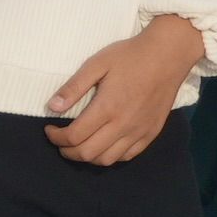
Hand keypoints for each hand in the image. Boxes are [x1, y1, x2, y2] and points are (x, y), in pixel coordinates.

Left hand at [43, 13, 203, 167]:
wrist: (167, 56)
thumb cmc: (129, 57)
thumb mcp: (96, 64)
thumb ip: (73, 87)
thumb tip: (52, 107)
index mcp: (107, 108)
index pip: (74, 136)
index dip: (56, 138)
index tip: (49, 129)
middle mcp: (123, 126)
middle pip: (88, 153)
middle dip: (68, 151)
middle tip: (59, 141)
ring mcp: (139, 132)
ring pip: (108, 160)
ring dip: (88, 157)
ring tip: (78, 145)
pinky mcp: (151, 134)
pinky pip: (127, 156)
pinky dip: (110, 156)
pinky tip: (102, 145)